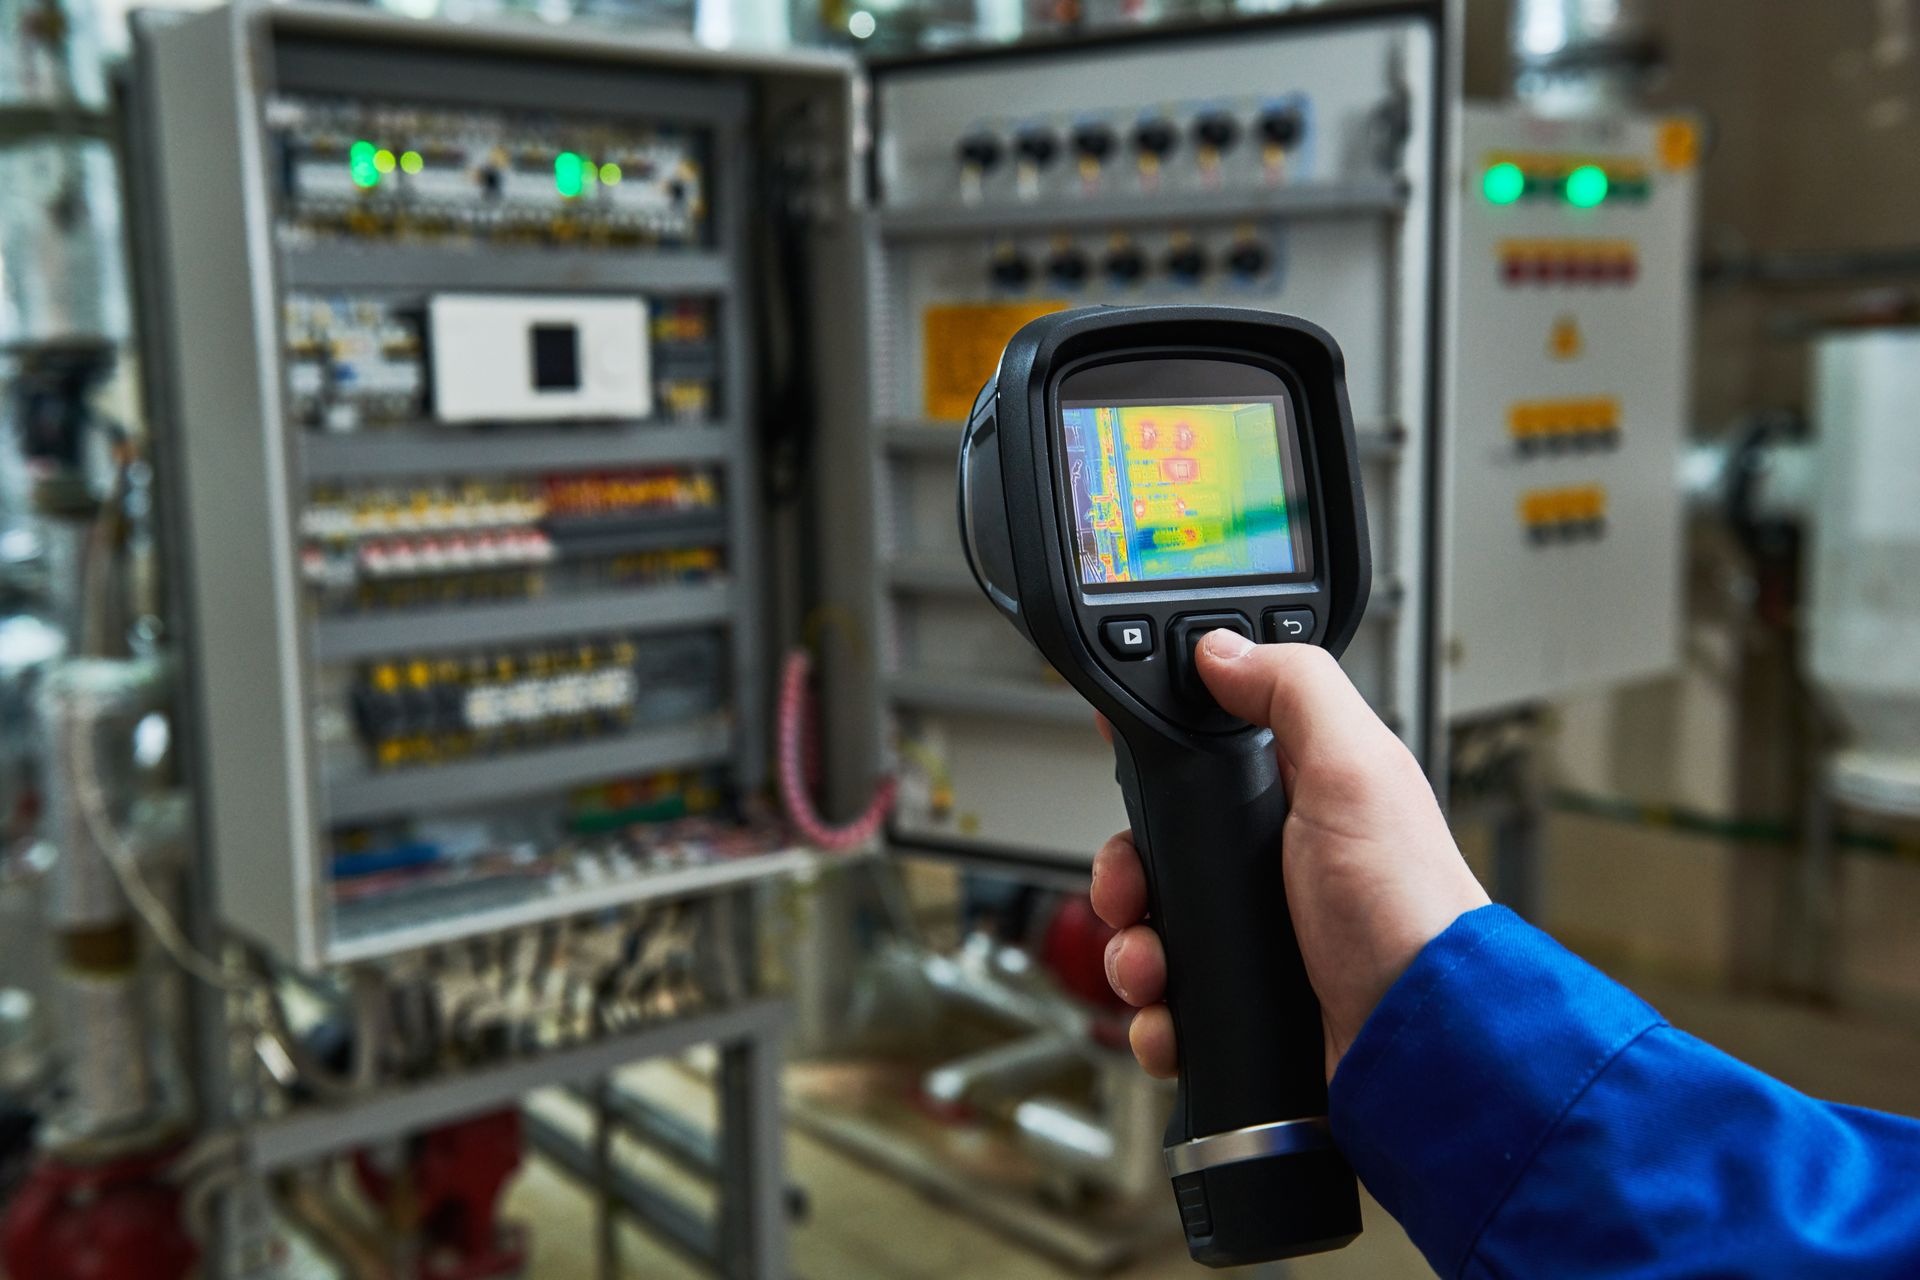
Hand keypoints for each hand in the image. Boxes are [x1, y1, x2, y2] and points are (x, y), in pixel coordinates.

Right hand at [1091, 629, 1488, 1080]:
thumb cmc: (1408, 913)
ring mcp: (1254, 934)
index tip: (1123, 772)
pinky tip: (1170, 1013)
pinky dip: (1153, 1012)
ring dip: (1131, 950)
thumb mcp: (1356, 773)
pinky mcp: (1241, 1000)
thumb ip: (1293, 691)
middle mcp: (1271, 863)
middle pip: (1154, 847)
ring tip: (1153, 967)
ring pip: (1147, 925)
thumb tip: (1222, 647)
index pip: (1199, 755)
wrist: (1417, 1044)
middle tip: (1134, 892)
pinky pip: (1165, 1000)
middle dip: (1127, 875)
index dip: (1151, 760)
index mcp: (1297, 796)